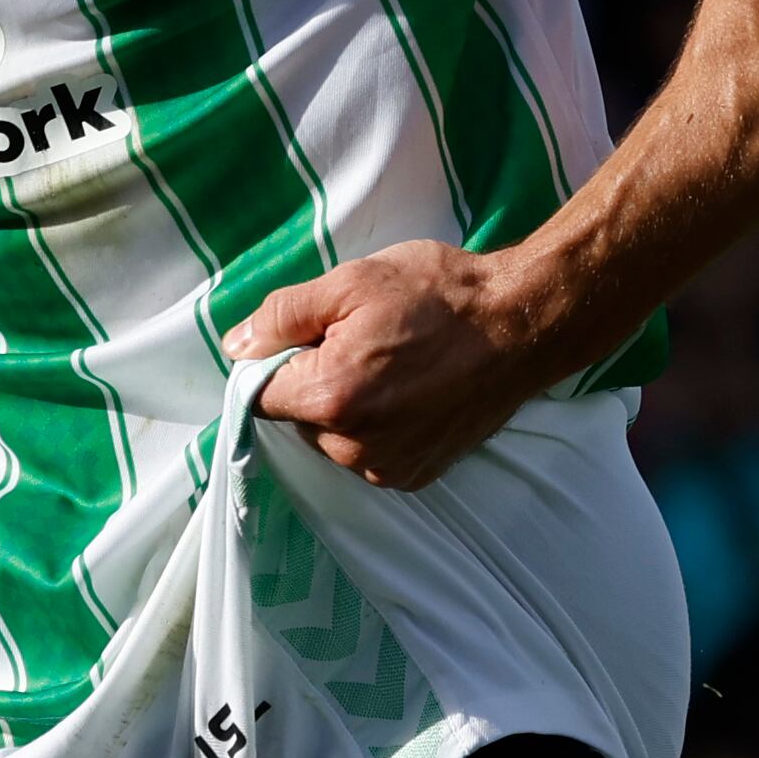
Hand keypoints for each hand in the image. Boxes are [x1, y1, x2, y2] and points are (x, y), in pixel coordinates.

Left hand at [224, 239, 564, 491]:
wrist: (522, 323)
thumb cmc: (440, 295)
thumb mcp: (350, 282)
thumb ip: (282, 317)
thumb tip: (236, 346)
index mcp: (329, 398)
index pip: (257, 395)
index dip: (274, 362)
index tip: (308, 337)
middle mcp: (352, 447)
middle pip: (296, 419)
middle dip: (315, 380)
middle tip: (362, 340)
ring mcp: (387, 468)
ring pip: (332, 438)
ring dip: (347, 405)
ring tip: (393, 363)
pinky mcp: (416, 475)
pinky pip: (369, 453)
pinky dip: (378, 426)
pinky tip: (411, 390)